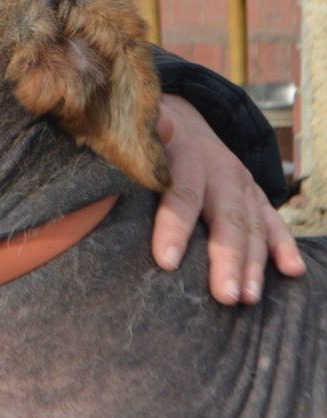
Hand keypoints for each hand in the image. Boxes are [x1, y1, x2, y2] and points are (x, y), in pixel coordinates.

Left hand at [152, 93, 304, 304]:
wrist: (185, 120)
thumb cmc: (152, 139)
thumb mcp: (139, 136)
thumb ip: (134, 146)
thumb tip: (125, 153)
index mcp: (186, 157)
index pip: (181, 194)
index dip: (174, 226)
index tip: (166, 261)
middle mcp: (220, 171)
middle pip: (226, 218)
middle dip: (227, 258)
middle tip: (224, 295)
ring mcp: (242, 184)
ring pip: (252, 225)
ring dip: (253, 263)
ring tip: (247, 297)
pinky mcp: (256, 196)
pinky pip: (273, 222)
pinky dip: (285, 245)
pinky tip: (292, 270)